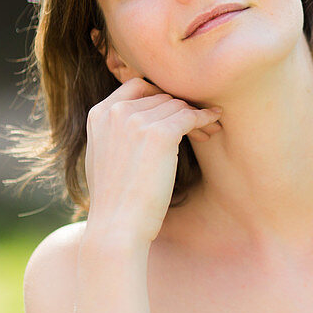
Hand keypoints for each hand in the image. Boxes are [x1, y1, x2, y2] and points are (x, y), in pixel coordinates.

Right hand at [84, 77, 222, 243]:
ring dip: (195, 116)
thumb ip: (116, 131)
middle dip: (181, 109)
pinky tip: (213, 124)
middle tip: (199, 125)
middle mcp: (116, 112)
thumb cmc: (116, 199)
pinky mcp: (160, 134)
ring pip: (178, 106)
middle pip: (161, 97)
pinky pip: (190, 116)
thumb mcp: (104, 156)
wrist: (117, 226)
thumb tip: (138, 122)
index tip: (175, 110)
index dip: (160, 95)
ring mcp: (137, 121)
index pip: (137, 87)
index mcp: (98, 114)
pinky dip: (205, 118)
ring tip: (208, 131)